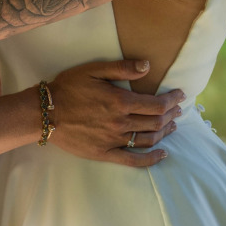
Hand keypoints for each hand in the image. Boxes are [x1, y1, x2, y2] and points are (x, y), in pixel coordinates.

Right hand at [45, 59, 183, 167]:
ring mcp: (114, 141)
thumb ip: (122, 68)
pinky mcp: (105, 153)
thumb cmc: (68, 88)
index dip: (172, 100)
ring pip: (148, 139)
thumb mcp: (93, 70)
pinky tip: (163, 154)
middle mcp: (120, 123)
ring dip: (165, 132)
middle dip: (171, 115)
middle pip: (156, 122)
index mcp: (120, 102)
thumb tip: (147, 65)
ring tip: (172, 125)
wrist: (45, 113)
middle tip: (179, 109)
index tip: (180, 96)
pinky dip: (151, 158)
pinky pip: (133, 159)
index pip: (157, 104)